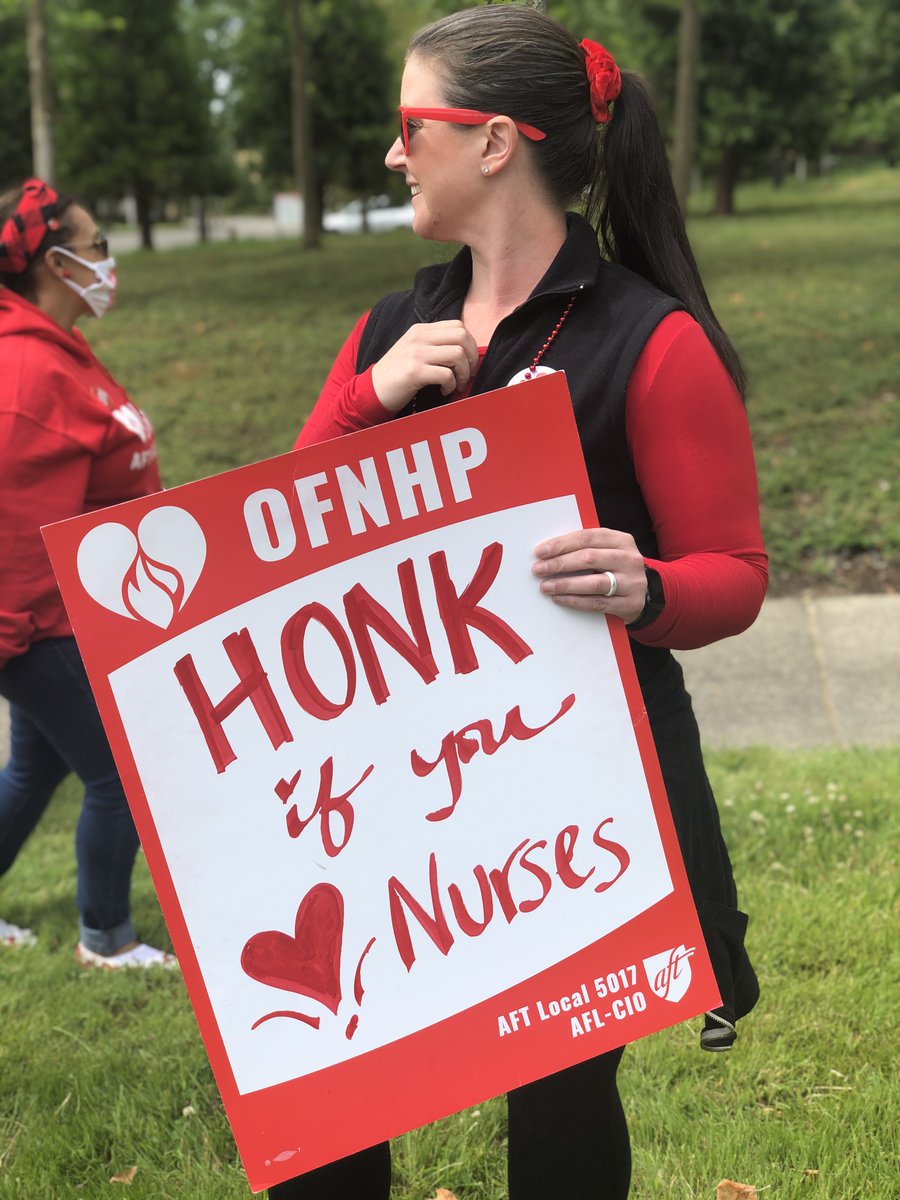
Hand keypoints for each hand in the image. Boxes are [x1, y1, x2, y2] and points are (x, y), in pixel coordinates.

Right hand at [371, 320, 479, 412]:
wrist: (373, 389)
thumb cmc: (398, 373)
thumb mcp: (414, 350)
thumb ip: (435, 344)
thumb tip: (466, 350)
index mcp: (421, 330)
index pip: (458, 325)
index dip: (470, 344)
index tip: (467, 361)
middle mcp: (419, 337)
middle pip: (462, 336)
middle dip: (472, 358)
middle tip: (467, 373)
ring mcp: (416, 353)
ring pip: (458, 354)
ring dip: (464, 373)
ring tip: (457, 384)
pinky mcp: (414, 371)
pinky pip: (446, 374)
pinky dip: (451, 385)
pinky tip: (445, 390)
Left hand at [532, 528, 647, 624]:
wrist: (645, 594)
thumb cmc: (616, 568)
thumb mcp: (608, 551)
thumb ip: (587, 547)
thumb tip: (549, 551)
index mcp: (622, 540)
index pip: (587, 537)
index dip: (561, 544)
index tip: (540, 551)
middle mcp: (629, 559)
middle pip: (589, 558)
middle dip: (559, 564)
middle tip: (538, 569)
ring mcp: (632, 582)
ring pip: (594, 582)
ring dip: (565, 584)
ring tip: (545, 586)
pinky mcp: (630, 604)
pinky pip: (597, 603)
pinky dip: (575, 601)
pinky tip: (558, 599)